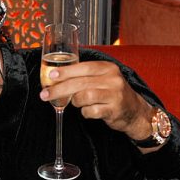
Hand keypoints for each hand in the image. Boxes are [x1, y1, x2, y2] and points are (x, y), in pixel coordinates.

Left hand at [39, 60, 153, 140]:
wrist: (134, 111)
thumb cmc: (112, 94)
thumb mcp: (102, 79)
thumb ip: (84, 77)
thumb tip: (56, 78)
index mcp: (107, 68)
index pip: (83, 67)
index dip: (66, 71)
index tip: (51, 75)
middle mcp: (112, 79)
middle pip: (80, 83)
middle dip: (59, 89)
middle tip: (45, 95)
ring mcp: (115, 94)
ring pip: (84, 96)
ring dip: (75, 101)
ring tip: (76, 103)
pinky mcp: (114, 109)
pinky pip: (91, 111)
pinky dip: (85, 112)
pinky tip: (88, 111)